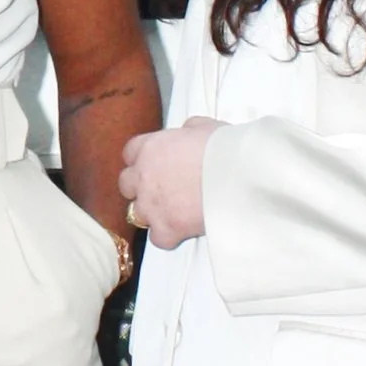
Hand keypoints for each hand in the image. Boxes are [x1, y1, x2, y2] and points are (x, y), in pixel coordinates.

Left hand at [119, 118, 215, 247]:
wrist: (240, 175)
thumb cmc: (224, 146)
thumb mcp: (203, 126)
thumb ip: (186, 131)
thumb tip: (185, 133)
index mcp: (150, 148)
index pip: (130, 153)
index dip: (142, 160)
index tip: (156, 164)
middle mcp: (143, 176)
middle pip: (126, 184)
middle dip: (141, 187)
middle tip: (163, 189)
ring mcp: (152, 205)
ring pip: (136, 213)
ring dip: (152, 213)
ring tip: (173, 212)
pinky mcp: (166, 228)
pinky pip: (157, 238)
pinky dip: (168, 236)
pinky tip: (183, 230)